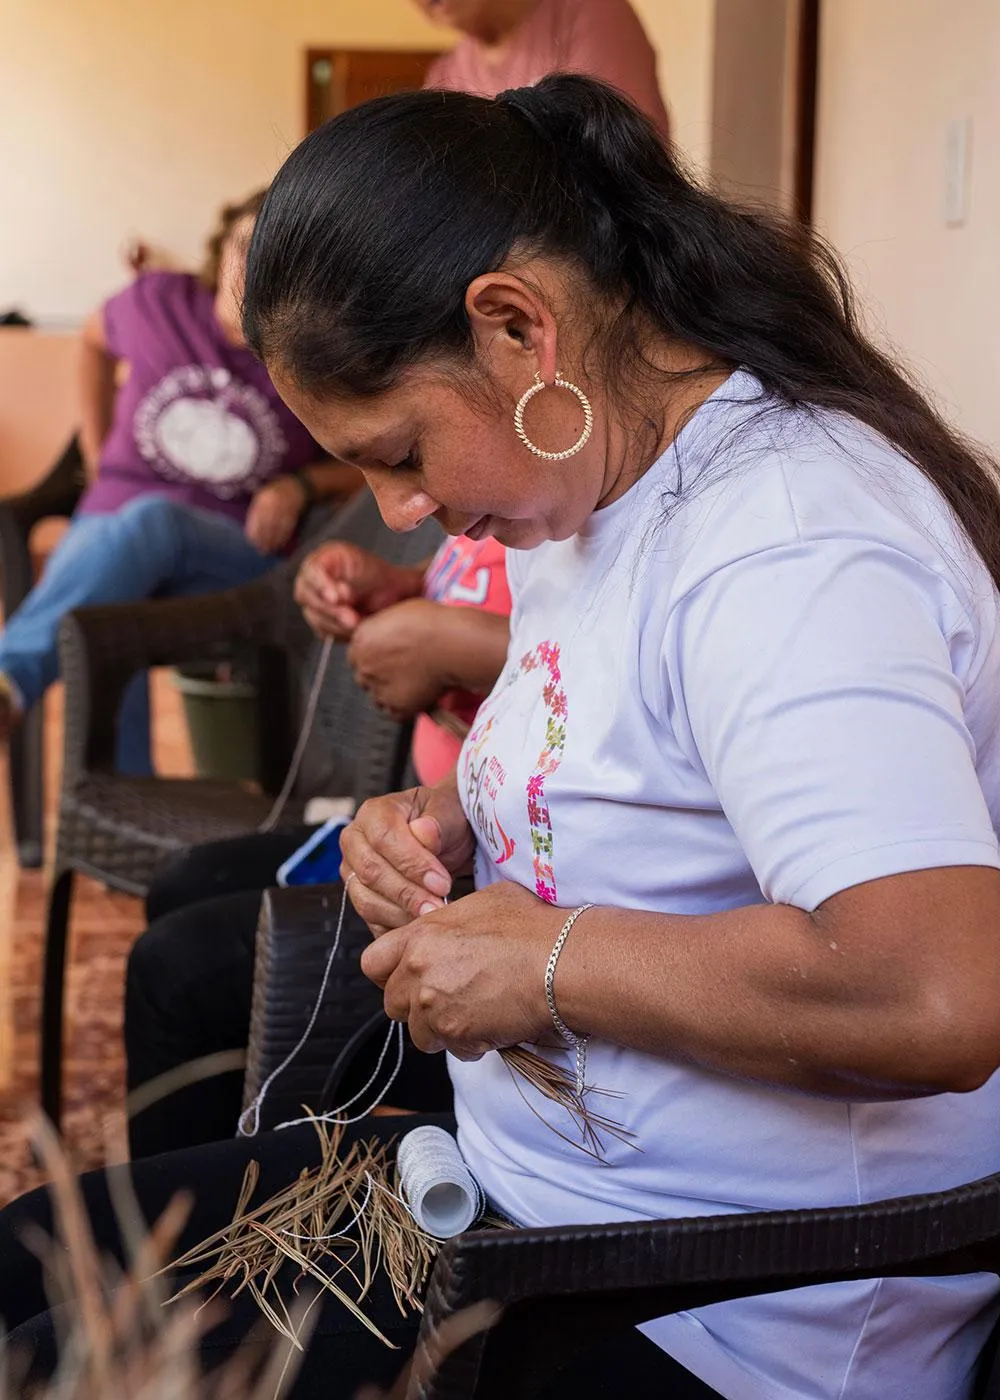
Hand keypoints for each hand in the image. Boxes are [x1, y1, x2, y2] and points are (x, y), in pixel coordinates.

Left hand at [244, 476, 305, 552]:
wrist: (297, 485)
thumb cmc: (276, 492)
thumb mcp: (263, 496)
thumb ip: (257, 510)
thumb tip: (252, 531)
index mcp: (262, 498)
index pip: (256, 518)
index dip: (254, 532)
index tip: (253, 543)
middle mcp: (272, 502)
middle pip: (266, 524)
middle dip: (264, 539)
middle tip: (262, 551)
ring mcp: (284, 506)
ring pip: (277, 527)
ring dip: (274, 540)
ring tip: (271, 550)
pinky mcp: (294, 511)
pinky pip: (288, 526)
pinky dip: (284, 536)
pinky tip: (281, 544)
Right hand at [294, 542, 417, 640]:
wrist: (392, 598)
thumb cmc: (382, 578)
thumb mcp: (375, 569)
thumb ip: (360, 576)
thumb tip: (342, 596)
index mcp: (325, 558)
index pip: (313, 571)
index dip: (323, 585)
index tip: (337, 598)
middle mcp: (313, 578)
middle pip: (308, 596)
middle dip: (332, 610)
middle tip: (353, 619)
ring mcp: (313, 600)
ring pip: (314, 616)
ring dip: (337, 624)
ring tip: (358, 624)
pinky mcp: (319, 620)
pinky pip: (322, 630)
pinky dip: (339, 633)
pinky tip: (355, 628)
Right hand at [340, 782, 473, 931]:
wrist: (445, 839)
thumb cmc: (444, 822)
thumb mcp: (449, 813)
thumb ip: (438, 823)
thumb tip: (424, 834)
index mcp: (373, 813)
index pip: (384, 838)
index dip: (412, 863)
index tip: (441, 883)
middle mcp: (355, 842)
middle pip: (371, 873)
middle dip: (408, 894)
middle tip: (438, 906)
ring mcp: (353, 872)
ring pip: (367, 901)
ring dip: (402, 914)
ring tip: (432, 917)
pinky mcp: (361, 898)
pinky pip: (372, 921)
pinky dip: (396, 928)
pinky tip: (420, 927)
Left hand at [347, 598, 452, 717]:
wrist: (450, 644)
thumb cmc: (432, 623)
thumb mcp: (399, 613)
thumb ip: (384, 628)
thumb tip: (389, 636)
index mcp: (361, 640)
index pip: (357, 656)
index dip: (374, 658)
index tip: (389, 659)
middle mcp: (364, 666)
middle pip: (364, 677)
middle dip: (380, 676)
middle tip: (402, 672)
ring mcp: (378, 688)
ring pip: (378, 698)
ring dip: (391, 694)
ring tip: (413, 685)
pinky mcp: (395, 706)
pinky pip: (395, 713)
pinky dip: (405, 708)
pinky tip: (419, 696)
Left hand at [360, 882, 562, 1058]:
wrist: (558, 961)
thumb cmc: (529, 927)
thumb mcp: (483, 903)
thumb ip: (450, 921)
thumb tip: (450, 927)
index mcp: (420, 936)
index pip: (373, 963)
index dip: (388, 973)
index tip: (408, 977)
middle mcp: (417, 972)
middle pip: (392, 1003)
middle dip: (416, 1005)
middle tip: (447, 998)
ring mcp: (433, 1006)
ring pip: (420, 1033)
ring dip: (441, 1029)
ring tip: (473, 1013)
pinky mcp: (456, 1034)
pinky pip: (452, 1049)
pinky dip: (469, 1044)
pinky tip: (491, 1026)